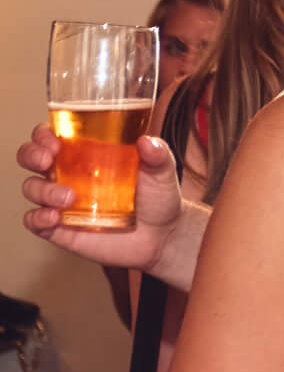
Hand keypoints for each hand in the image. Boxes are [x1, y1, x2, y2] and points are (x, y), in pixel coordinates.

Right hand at [20, 125, 181, 268]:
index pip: (52, 136)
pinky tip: (54, 217)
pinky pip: (35, 221)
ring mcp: (62, 202)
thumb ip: (157, 155)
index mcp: (85, 154)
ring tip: (68, 198)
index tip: (53, 139)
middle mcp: (68, 175)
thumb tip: (147, 142)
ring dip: (42, 189)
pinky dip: (38, 218)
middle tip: (47, 160)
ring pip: (32, 188)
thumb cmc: (158, 198)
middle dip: (31, 155)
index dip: (44, 134)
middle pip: (32, 158)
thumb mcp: (162, 172)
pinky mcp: (61, 228)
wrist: (164, 237)